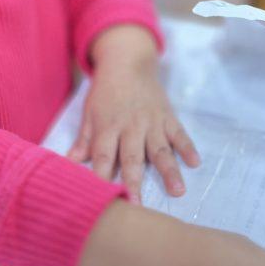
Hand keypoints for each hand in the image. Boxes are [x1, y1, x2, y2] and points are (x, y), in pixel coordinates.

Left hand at [68, 25, 199, 199]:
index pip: (102, 156)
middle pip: (132, 157)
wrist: (127, 62)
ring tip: (178, 191)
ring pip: (161, 149)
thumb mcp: (89, 113)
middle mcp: (130, 126)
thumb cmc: (105, 91)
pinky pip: (179, 134)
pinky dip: (188, 147)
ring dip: (169, 170)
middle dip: (134, 181)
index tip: (103, 198)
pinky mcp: (167, 116)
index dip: (101, 176)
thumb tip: (69, 162)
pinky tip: (194, 162)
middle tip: (138, 204)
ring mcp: (151, 122)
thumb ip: (83, 140)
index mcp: (108, 127)